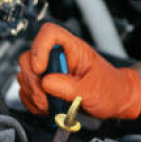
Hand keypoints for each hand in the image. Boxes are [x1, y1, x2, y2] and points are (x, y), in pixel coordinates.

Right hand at [18, 23, 140, 119]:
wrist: (115, 101)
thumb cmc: (110, 88)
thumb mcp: (92, 89)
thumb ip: (68, 86)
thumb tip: (45, 83)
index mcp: (72, 48)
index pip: (49, 33)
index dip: (39, 49)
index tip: (41, 69)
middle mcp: (58, 57)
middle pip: (29, 57)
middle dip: (34, 82)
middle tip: (47, 98)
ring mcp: (49, 71)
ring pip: (25, 76)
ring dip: (34, 95)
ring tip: (52, 106)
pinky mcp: (44, 86)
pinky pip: (27, 91)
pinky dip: (33, 103)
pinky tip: (48, 108)